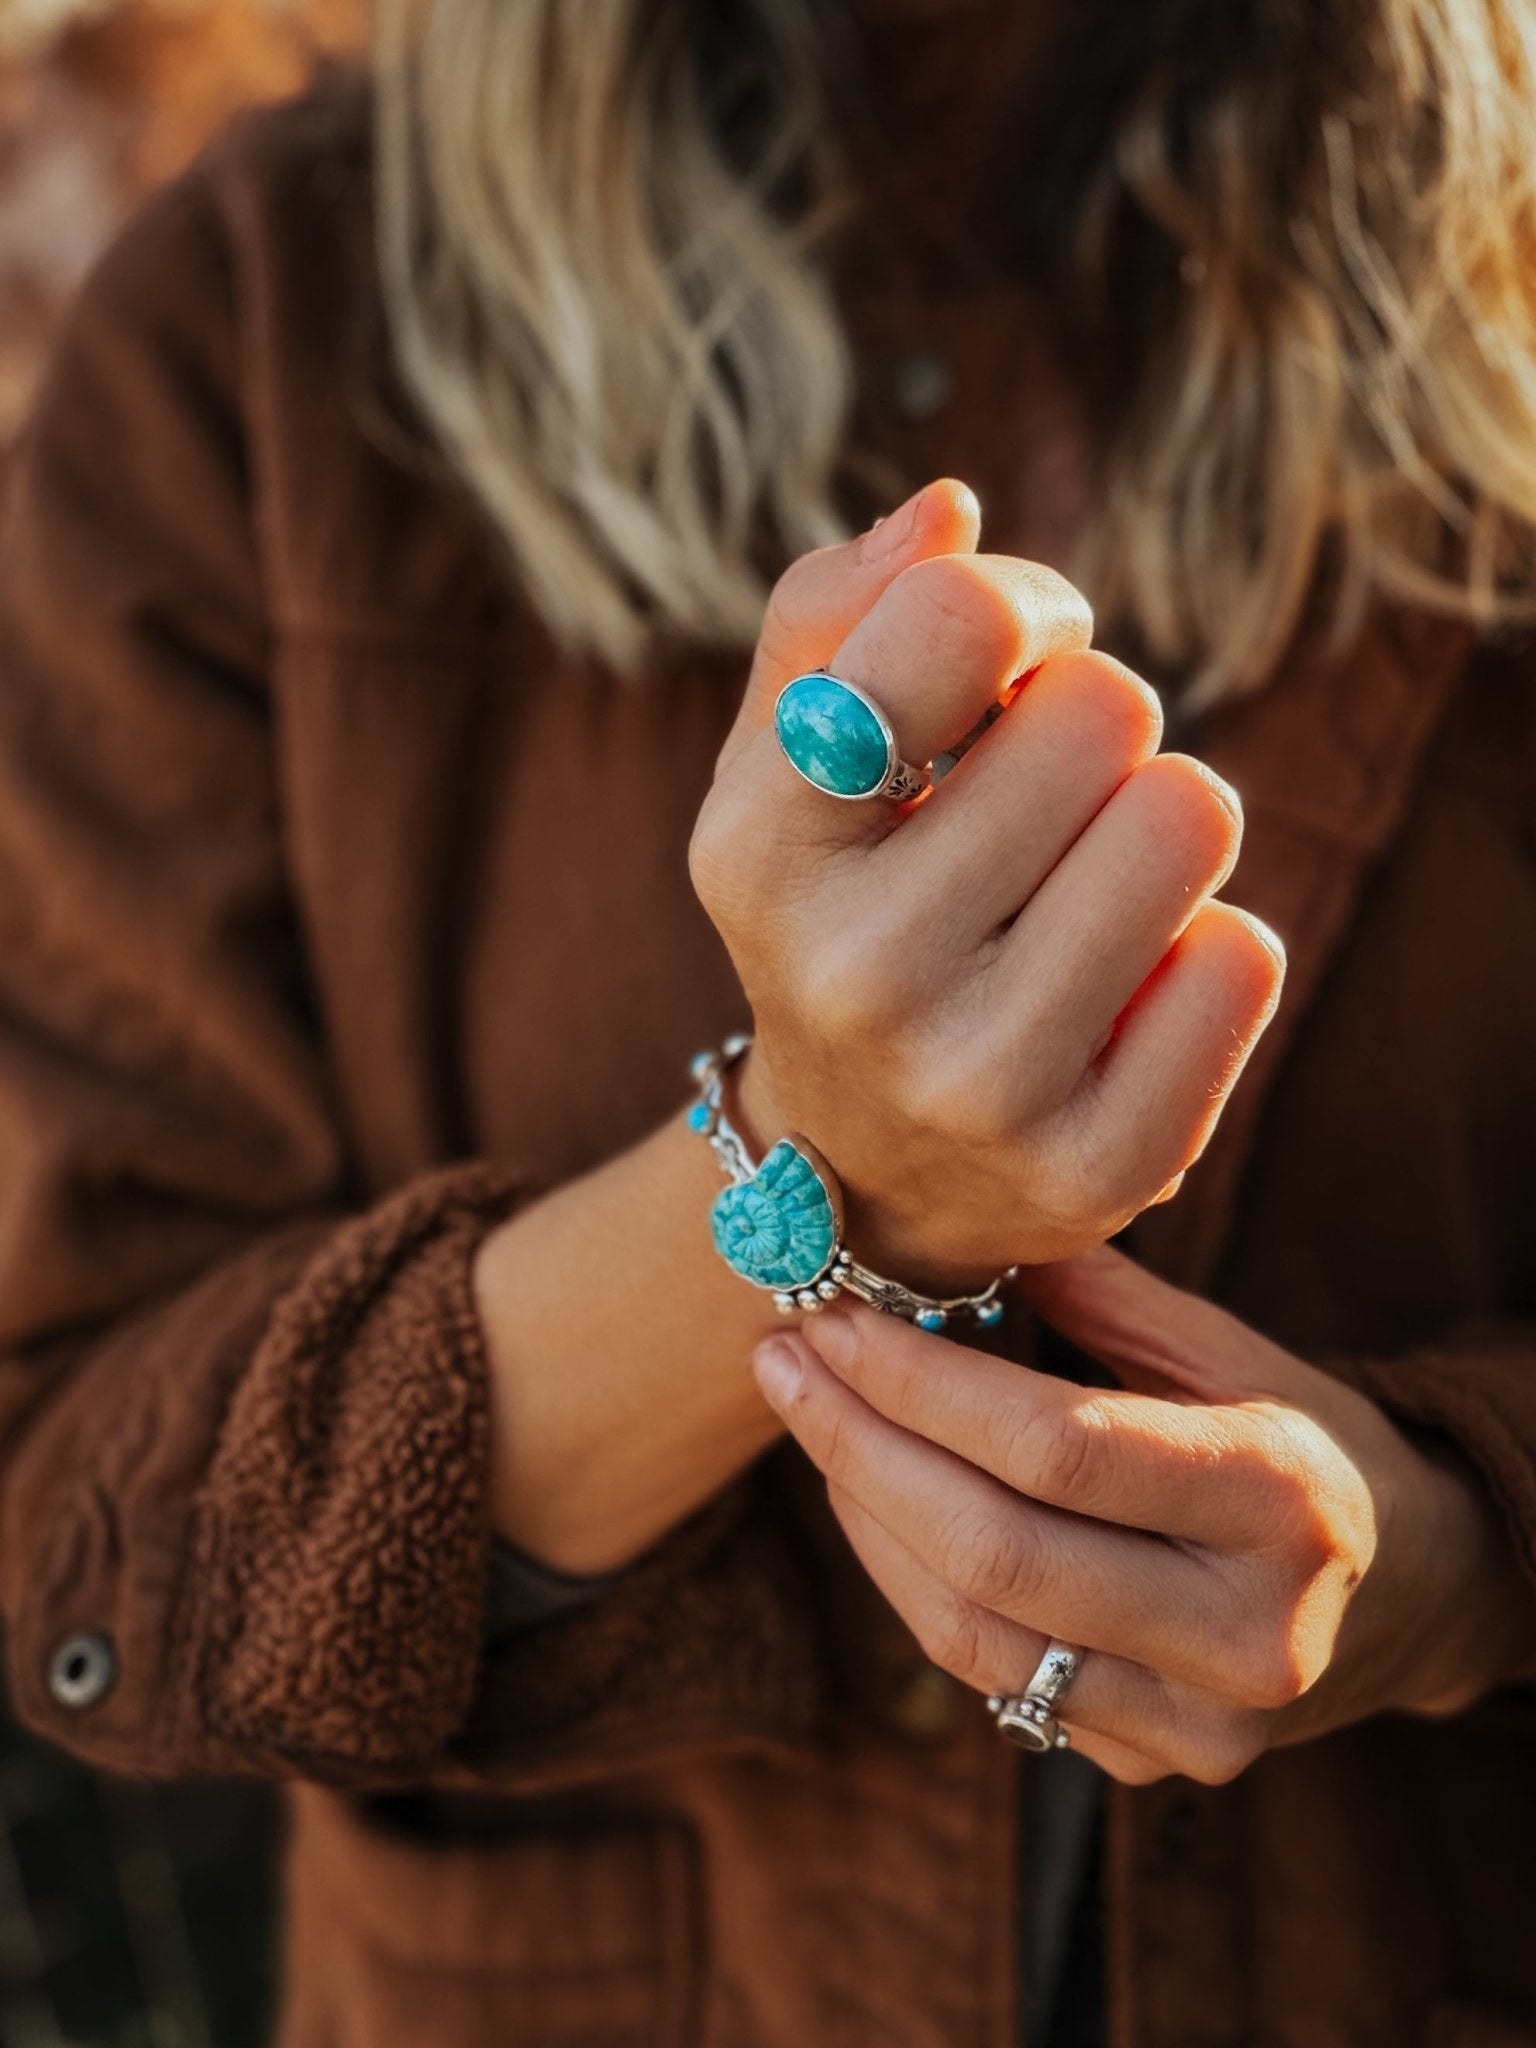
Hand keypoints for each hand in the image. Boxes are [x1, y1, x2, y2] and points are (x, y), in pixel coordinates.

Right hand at [689, 478, 1283, 1289]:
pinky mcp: (1107, 1162)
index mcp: (765, 852)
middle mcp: (862, 977)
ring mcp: (985, 1083)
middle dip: (1090, 729)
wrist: (863, 1170)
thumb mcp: (779, 773)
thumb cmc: (839, 917)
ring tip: (1085, 887)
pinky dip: (1202, 948)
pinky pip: (1244, 953)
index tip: (1016, 661)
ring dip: (1156, 823)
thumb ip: (829, 617)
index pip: (962, 616)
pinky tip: (1121, 990)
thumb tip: (949, 508)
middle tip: (1042, 806)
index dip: (1022, 606)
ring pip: (1189, 816)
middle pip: (1106, 708)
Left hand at [750, 1246, 1535, 1783]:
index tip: (831, 1319)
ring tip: (811, 1418)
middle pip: (996, 1552)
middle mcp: (1249, 1634)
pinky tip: (870, 1500)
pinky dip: (908, 1583)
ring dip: (863, 1516)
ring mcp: (1201, 1725)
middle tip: (783, 1362)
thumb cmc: (1308, 1444)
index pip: (1058, 1449)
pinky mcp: (1153, 1767)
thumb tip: (962, 1220)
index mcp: (1280, 1502)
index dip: (921, 1384)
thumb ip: (1107, 1296)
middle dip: (859, 1446)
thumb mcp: (1238, 1352)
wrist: (1409, 1596)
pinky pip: (990, 1679)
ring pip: (971, 1633)